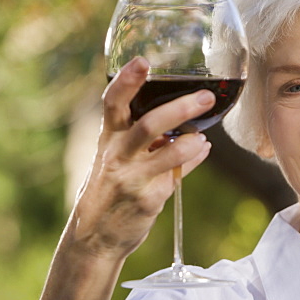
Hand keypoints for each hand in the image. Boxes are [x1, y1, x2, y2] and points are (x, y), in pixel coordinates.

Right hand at [71, 57, 214, 260]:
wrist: (94, 238)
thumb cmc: (106, 192)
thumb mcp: (112, 161)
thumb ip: (138, 142)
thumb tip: (175, 124)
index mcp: (106, 140)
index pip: (112, 103)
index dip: (126, 80)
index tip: (143, 61)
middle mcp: (116, 157)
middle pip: (148, 125)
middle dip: (179, 108)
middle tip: (205, 98)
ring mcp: (132, 179)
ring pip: (170, 154)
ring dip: (192, 142)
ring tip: (204, 135)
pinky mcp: (148, 200)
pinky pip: (178, 176)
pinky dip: (194, 159)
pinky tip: (201, 150)